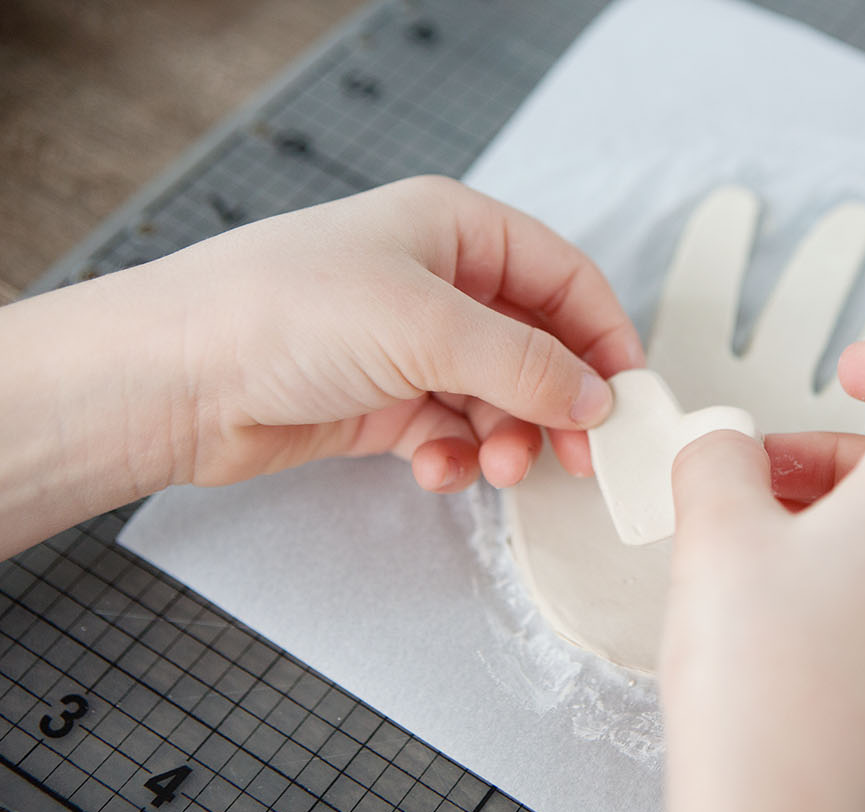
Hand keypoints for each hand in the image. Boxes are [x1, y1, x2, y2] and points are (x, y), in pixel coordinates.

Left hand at [0, 176, 643, 556]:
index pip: (564, 279)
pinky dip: (456, 455)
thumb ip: (528, 365)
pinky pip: (450, 431)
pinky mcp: (382, 401)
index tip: (630, 398)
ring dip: (508, 438)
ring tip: (497, 466)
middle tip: (582, 456)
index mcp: (456, 230)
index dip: (605, 337)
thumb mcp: (428, 325)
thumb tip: (600, 397)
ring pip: (498, 397)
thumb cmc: (283, 313)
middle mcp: (438, 283)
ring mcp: (409, 345)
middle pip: (538, 345)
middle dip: (560, 402)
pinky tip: (436, 468)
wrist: (174, 378)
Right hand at [506, 185, 864, 672]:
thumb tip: (723, 448)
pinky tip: (789, 620)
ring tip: (758, 552)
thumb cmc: (765, 682)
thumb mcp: (715, 533)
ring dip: (843, 520)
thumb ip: (717, 459)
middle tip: (755, 482)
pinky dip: (862, 581)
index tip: (850, 372)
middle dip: (832, 458)